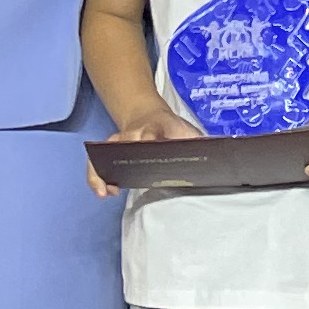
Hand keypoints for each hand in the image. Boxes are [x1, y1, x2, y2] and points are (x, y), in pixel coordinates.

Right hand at [85, 97, 202, 195]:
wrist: (149, 115)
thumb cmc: (171, 129)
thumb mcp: (188, 131)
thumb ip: (196, 141)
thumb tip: (211, 155)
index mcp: (157, 126)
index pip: (154, 131)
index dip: (152, 139)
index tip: (153, 147)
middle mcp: (135, 132)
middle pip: (128, 143)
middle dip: (128, 159)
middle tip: (126, 179)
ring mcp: (120, 140)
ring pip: (106, 152)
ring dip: (104, 171)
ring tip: (108, 191)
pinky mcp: (110, 150)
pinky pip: (96, 163)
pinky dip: (96, 177)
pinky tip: (105, 192)